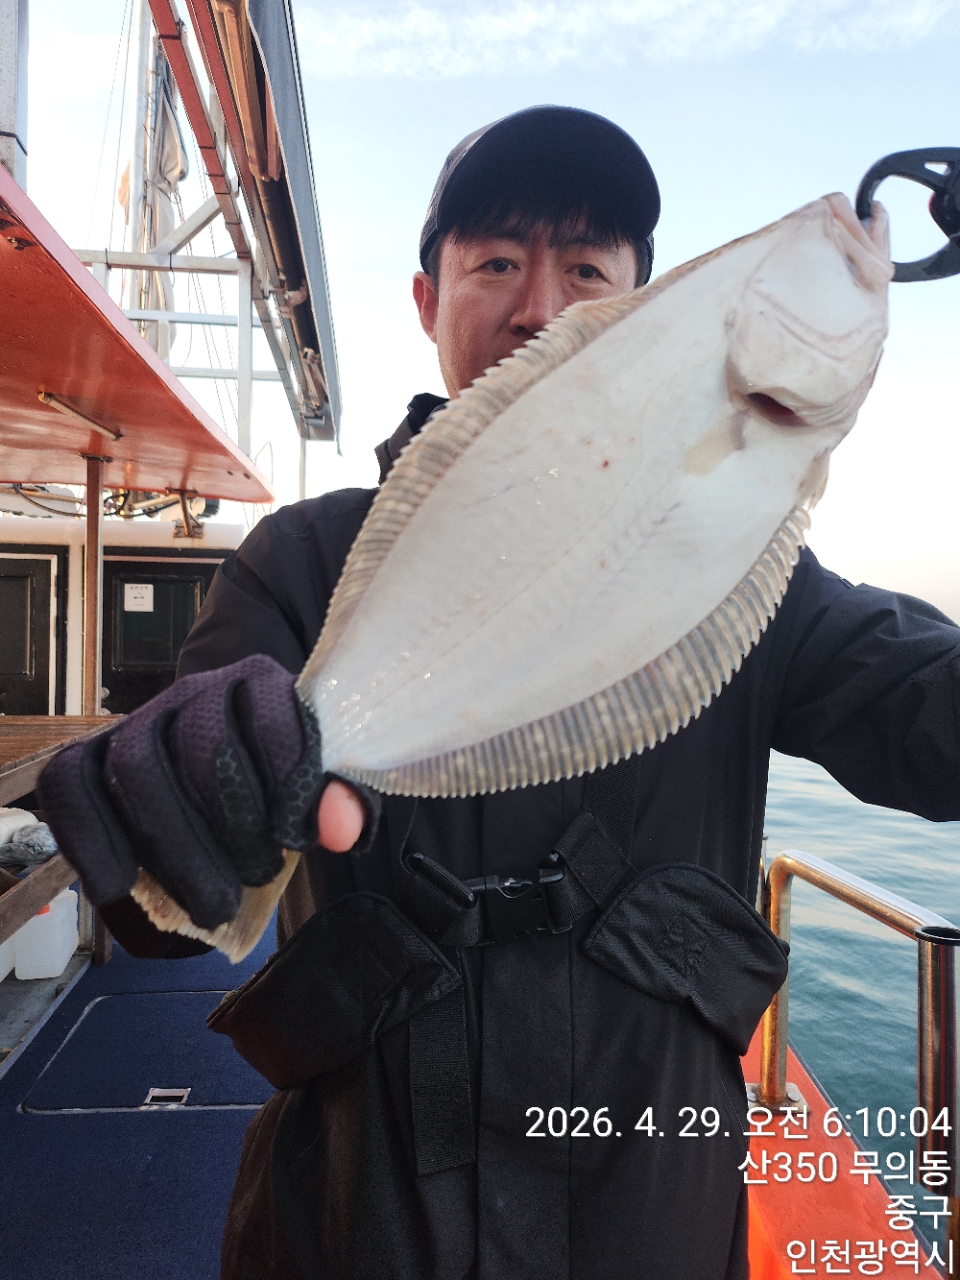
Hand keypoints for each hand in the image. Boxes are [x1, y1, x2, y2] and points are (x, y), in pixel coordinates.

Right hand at [38, 655, 379, 930]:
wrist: (232, 764)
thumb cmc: (282, 782)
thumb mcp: (325, 787)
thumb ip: (344, 802)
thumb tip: (340, 830)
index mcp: (262, 682)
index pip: (274, 720)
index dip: (288, 783)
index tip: (296, 840)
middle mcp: (197, 690)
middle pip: (204, 748)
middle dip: (234, 827)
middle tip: (257, 879)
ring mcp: (140, 719)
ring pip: (138, 766)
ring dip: (175, 846)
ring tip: (212, 903)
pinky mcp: (94, 753)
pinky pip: (71, 781)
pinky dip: (90, 835)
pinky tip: (118, 885)